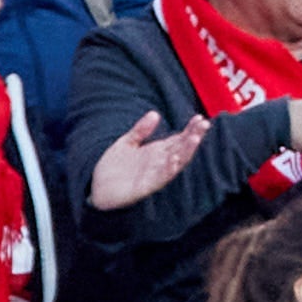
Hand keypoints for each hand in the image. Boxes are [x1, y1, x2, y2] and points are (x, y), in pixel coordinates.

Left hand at [87, 108, 210, 209]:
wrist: (97, 188)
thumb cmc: (114, 166)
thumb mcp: (127, 142)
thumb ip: (141, 130)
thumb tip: (155, 113)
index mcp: (157, 152)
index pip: (178, 139)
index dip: (190, 129)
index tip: (200, 118)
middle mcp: (159, 163)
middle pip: (181, 149)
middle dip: (194, 137)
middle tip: (205, 124)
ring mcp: (153, 175)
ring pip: (175, 164)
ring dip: (186, 152)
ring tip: (195, 139)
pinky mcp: (144, 187)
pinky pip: (159, 179)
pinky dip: (168, 170)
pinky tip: (174, 160)